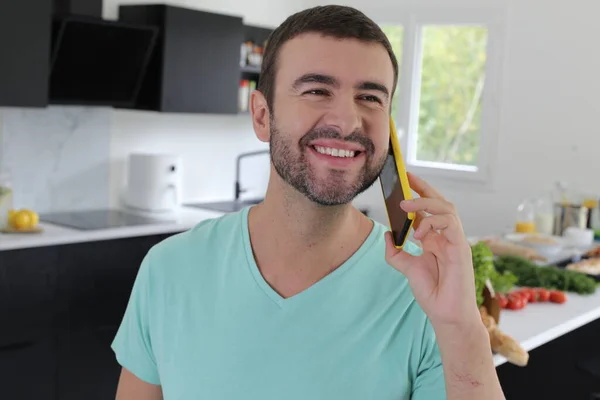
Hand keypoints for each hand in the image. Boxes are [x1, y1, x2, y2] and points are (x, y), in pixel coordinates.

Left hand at [384, 172, 479, 327]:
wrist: (446, 314)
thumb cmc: (432, 292)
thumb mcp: (407, 268)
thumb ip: (395, 252)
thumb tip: (387, 233)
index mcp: (435, 238)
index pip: (428, 209)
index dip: (417, 193)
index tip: (403, 180)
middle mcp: (446, 236)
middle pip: (440, 202)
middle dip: (424, 187)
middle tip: (407, 176)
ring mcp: (455, 241)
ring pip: (447, 208)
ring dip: (426, 202)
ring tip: (405, 205)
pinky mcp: (461, 248)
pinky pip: (451, 224)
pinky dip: (434, 223)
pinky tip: (419, 233)